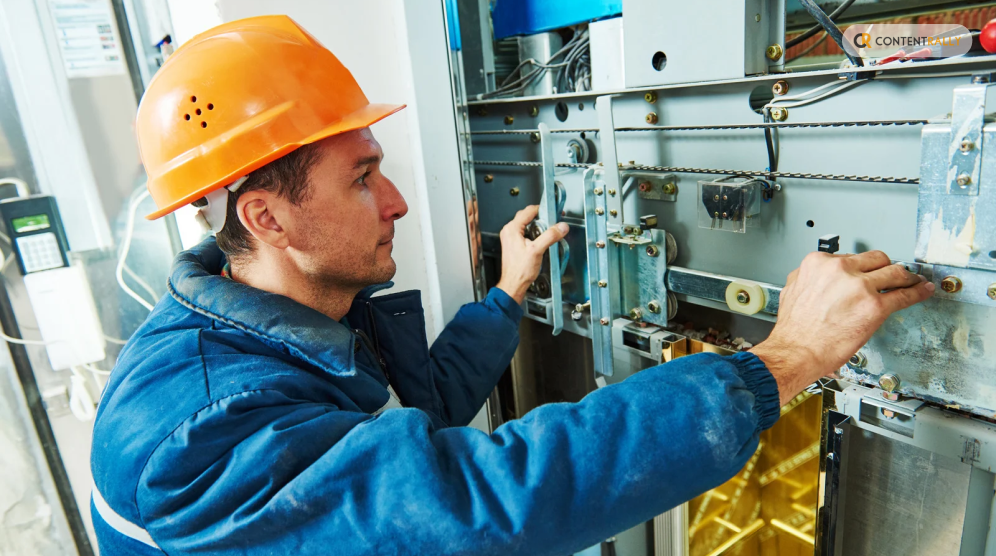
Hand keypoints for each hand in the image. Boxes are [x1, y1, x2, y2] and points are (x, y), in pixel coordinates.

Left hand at [495, 205, 569, 303]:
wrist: (514, 284)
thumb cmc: (519, 270)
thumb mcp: (537, 250)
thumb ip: (550, 236)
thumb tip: (561, 227)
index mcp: (512, 229)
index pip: (528, 211)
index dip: (542, 210)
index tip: (553, 212)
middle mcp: (509, 231)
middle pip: (527, 216)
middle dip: (541, 217)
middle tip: (552, 221)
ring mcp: (510, 238)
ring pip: (526, 224)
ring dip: (538, 226)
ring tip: (548, 230)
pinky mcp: (513, 244)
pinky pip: (525, 232)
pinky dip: (534, 233)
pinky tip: (541, 239)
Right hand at [751, 251, 933, 405]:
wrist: (796, 351)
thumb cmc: (793, 329)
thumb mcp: (793, 290)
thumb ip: (810, 279)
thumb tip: (820, 279)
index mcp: (818, 263)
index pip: (850, 257)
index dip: (862, 268)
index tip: (868, 273)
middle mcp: (840, 270)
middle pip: (876, 259)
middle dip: (885, 267)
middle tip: (892, 275)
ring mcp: (859, 287)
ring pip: (894, 272)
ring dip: (907, 276)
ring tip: (913, 281)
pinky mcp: (875, 306)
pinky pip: (903, 295)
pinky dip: (917, 292)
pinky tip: (923, 290)